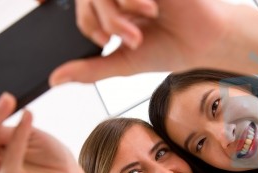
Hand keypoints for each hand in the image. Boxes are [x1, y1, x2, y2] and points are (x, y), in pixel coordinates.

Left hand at [50, 0, 232, 84]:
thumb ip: (87, 69)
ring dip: (114, 15)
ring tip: (138, 30)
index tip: (104, 43)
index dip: (86, 25)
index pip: (80, 6)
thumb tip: (54, 80)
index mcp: (112, 8)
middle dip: (103, 23)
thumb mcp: (121, 63)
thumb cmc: (166, 50)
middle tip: (128, 40)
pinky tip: (151, 10)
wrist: (203, 41)